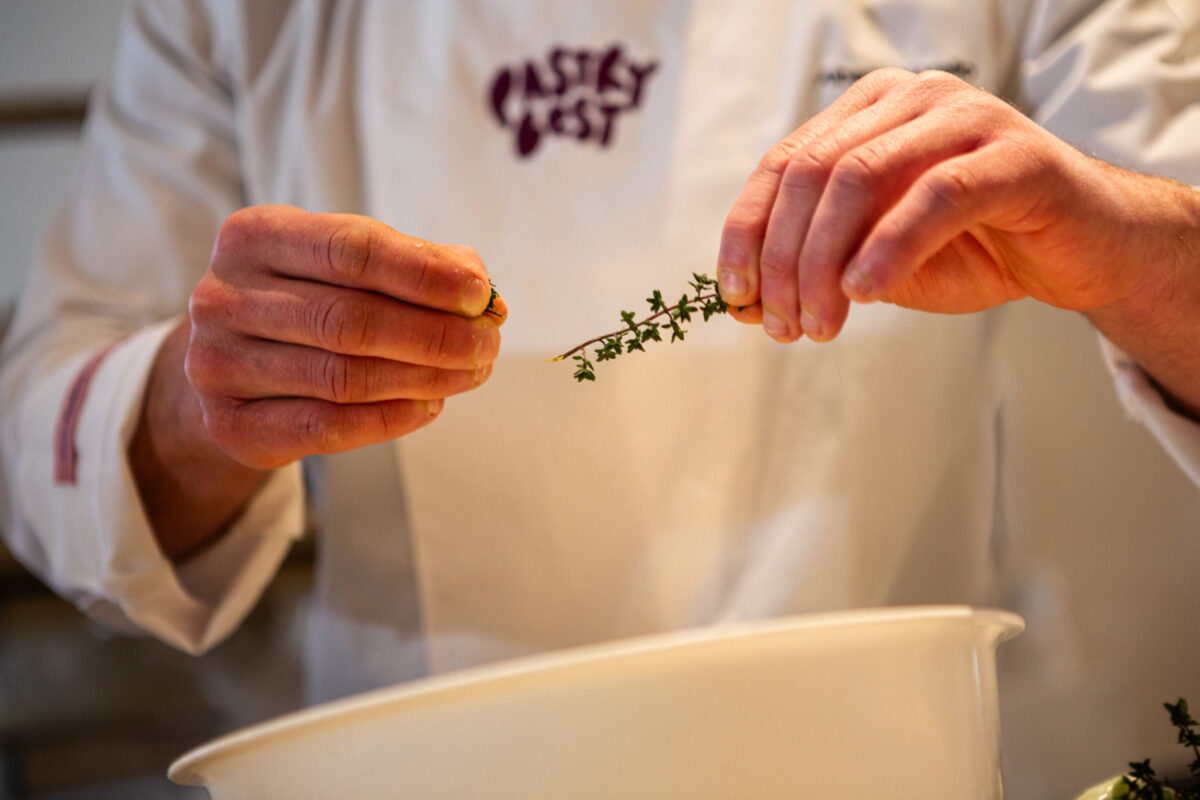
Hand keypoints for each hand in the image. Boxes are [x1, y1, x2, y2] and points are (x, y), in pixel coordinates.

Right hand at [184, 205, 504, 467]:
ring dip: (423, 378)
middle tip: (487, 344)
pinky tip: (429, 406)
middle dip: (435, 335)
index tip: (479, 294)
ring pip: (343, 377)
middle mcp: (222, 295)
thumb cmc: (308, 303)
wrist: (231, 369)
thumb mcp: (350, 268)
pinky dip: (389, 419)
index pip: (351, 249)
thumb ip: (417, 266)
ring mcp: (217, 363)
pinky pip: (325, 426)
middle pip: (351, 319)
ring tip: (471, 373)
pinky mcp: (228, 424)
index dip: (424, 274)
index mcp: (254, 235)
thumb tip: (486, 296)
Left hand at [714, 68, 1184, 343]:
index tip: (735, 295)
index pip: (782, 163)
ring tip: (819, 324)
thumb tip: (742, 304)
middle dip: (784, 259)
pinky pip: (935, 195)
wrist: (1079, 254)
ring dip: (825, 261)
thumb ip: (815, 269)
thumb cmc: (973, 249)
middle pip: (811, 172)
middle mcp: (910, 99)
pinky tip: (865, 291)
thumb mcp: (875, 264)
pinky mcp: (1014, 155)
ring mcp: (964, 117)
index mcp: (868, 112)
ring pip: (860, 177)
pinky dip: (888, 247)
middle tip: (782, 325)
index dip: (747, 232)